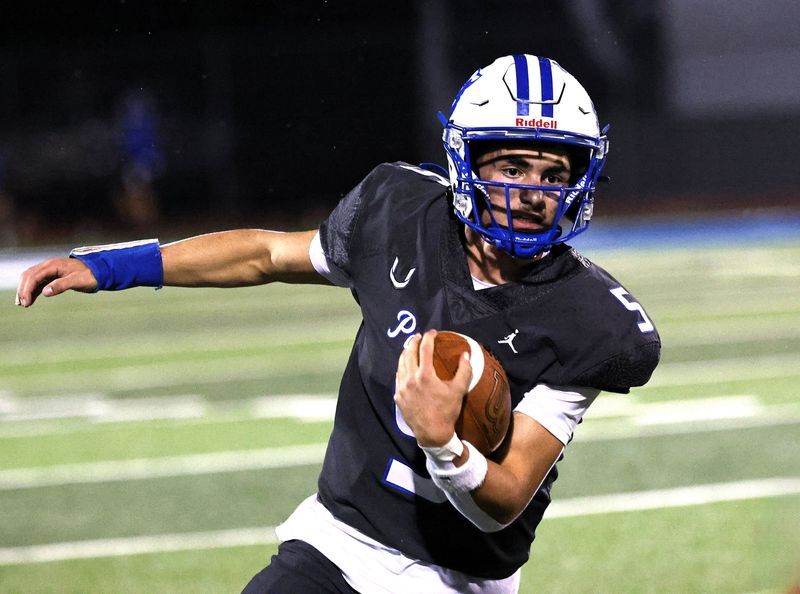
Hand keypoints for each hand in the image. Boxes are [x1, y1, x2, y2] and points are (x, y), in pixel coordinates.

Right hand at [15, 257, 96, 307]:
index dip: (27, 289)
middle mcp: (48, 266)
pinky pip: (37, 282)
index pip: (34, 276)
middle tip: (23, 304)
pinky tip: (30, 300)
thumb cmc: (89, 275)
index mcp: (52, 265)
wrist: (98, 271)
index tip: (26, 302)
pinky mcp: (51, 275)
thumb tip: (45, 292)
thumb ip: (61, 285)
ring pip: (31, 279)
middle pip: (28, 276)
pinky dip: (32, 290)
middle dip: (23, 290)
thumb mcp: (77, 281)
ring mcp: (49, 270)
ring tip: (23, 304)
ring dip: (25, 290)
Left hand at [394, 330, 472, 447]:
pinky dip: (401, 368)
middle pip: (408, 353)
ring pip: (400, 364)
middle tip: (419, 336)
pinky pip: (397, 377)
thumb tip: (466, 354)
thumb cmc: (447, 411)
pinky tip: (405, 368)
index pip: (425, 349)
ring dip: (405, 353)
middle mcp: (410, 379)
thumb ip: (465, 370)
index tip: (433, 332)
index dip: (429, 337)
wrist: (433, 433)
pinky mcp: (398, 396)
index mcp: (425, 375)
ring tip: (410, 348)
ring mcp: (401, 388)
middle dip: (413, 342)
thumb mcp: (459, 390)